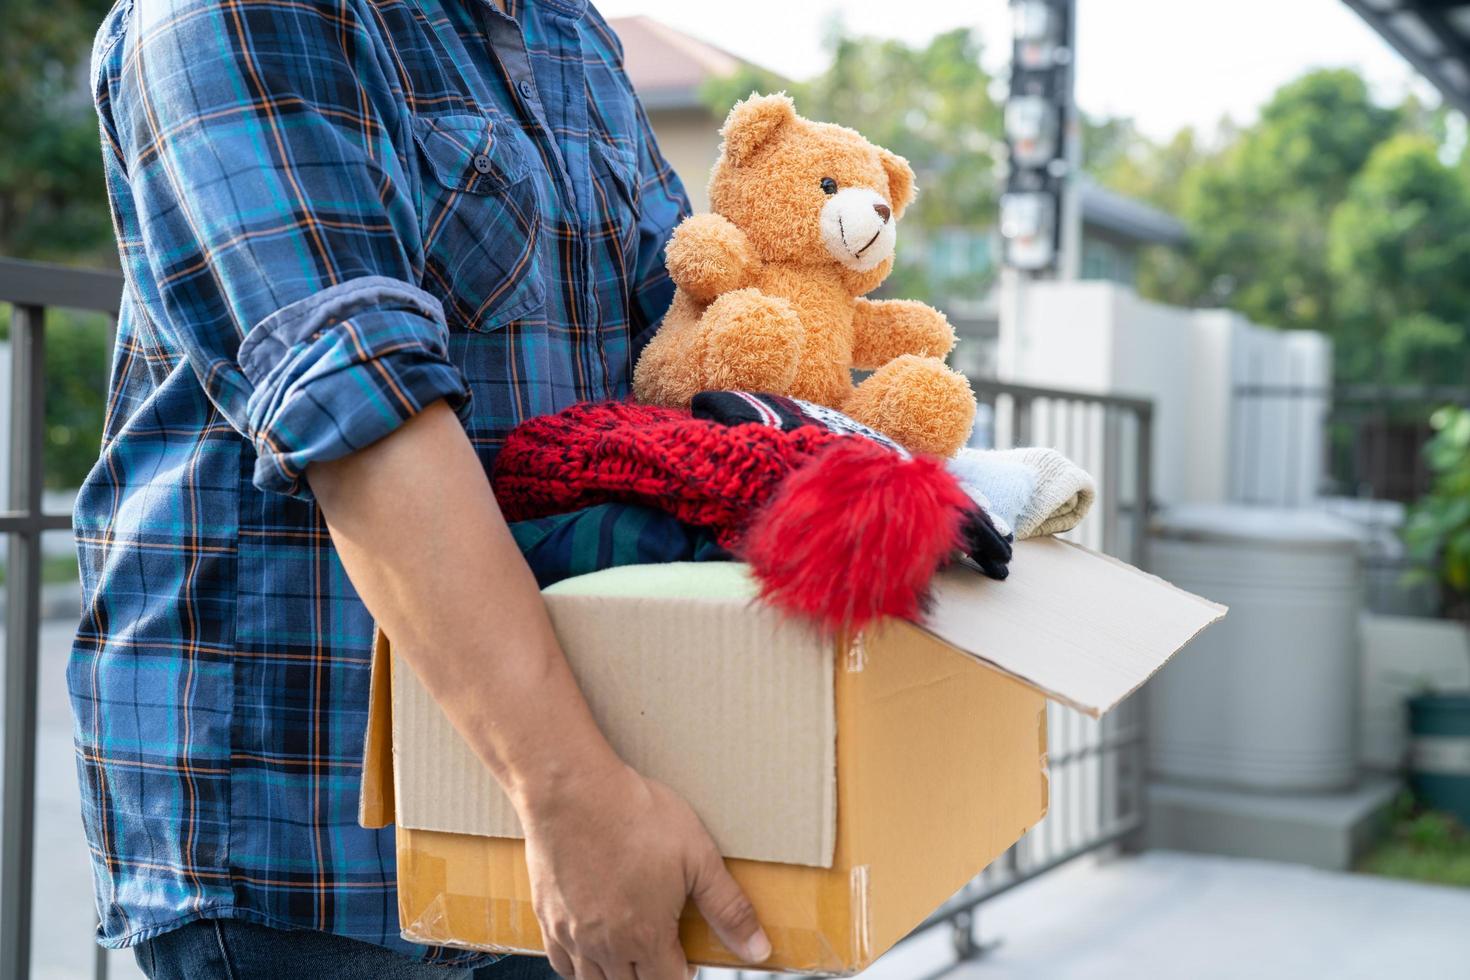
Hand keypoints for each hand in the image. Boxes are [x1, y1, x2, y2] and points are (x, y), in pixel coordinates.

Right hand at [519, 760, 770, 979]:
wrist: (573, 791)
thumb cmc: (636, 816)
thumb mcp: (698, 857)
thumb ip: (729, 909)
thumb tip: (759, 950)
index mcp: (646, 937)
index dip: (682, 973)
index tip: (687, 958)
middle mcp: (606, 946)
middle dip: (651, 976)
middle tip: (662, 954)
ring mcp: (572, 934)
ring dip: (616, 977)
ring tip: (631, 957)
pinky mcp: (547, 916)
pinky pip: (560, 963)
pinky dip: (578, 968)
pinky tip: (591, 951)